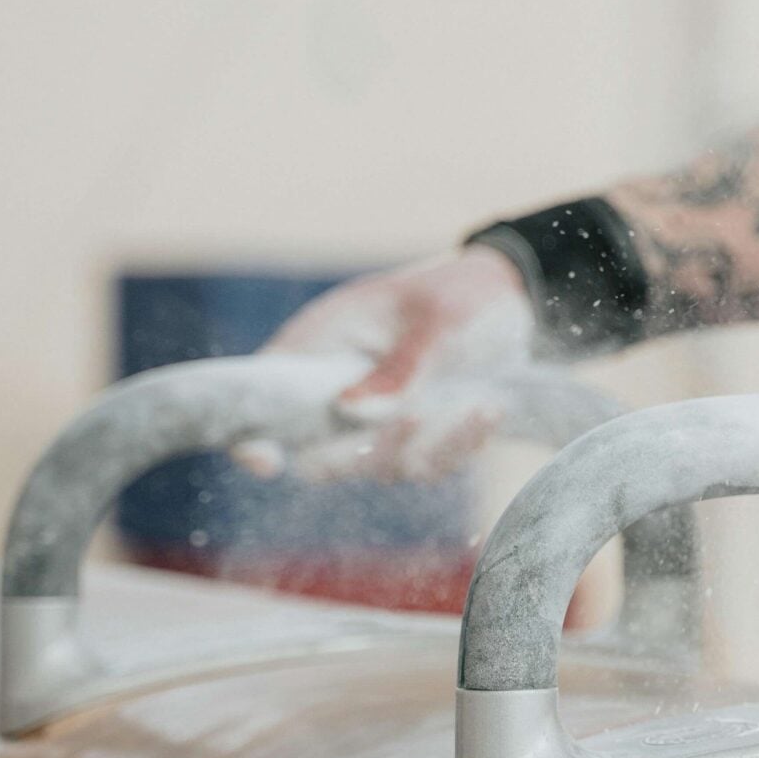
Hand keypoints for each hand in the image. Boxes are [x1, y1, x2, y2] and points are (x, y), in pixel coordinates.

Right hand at [247, 245, 536, 480]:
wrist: (508, 292)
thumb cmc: (458, 291)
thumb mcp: (435, 320)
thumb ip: (399, 369)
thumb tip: (350, 414)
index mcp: (321, 343)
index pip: (262, 394)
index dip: (250, 434)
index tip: (268, 462)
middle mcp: (339, 388)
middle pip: (319, 454)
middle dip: (364, 453)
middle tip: (417, 418)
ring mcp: (377, 418)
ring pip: (378, 466)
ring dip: (424, 448)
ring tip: (476, 404)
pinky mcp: (416, 436)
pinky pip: (427, 464)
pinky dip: (458, 448)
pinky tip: (488, 410)